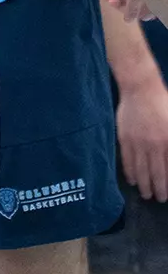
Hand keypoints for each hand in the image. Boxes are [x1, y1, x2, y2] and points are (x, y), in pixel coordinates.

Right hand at [118, 75, 167, 200]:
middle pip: (155, 172)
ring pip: (140, 168)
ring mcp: (137, 142)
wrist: (140, 88)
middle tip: (159, 199)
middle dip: (158, 188)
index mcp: (167, 141)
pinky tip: (130, 179)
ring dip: (143, 183)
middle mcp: (153, 145)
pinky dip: (129, 171)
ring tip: (145, 194)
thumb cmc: (163, 103)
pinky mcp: (124, 137)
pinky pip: (126, 159)